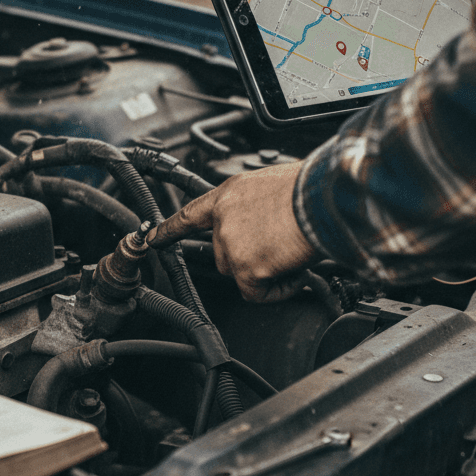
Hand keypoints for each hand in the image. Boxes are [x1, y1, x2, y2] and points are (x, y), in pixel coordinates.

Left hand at [148, 161, 316, 302]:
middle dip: (248, 257)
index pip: (191, 214)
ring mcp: (231, 245)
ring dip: (264, 272)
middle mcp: (224, 219)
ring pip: (240, 273)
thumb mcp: (275, 183)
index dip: (171, 228)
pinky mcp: (246, 268)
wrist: (323, 197)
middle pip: (222, 254)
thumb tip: (270, 219)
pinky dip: (277, 290)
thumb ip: (259, 204)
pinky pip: (256, 293)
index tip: (152, 237)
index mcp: (230, 194)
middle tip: (279, 248)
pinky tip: (293, 273)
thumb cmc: (311, 187)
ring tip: (291, 254)